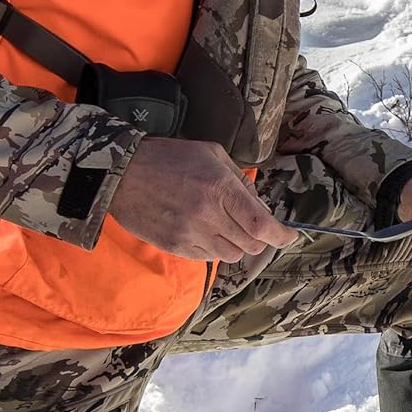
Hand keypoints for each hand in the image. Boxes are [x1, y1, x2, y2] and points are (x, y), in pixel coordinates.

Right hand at [110, 137, 298, 261]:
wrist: (122, 174)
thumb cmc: (168, 158)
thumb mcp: (211, 154)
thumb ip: (240, 180)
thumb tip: (261, 206)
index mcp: (220, 188)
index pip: (262, 225)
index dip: (282, 236)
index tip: (289, 236)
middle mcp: (208, 215)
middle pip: (251, 244)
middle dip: (259, 237)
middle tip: (253, 226)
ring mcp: (190, 235)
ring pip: (232, 255)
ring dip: (236, 244)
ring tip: (224, 225)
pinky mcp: (176, 247)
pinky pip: (208, 258)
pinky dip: (214, 248)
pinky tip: (204, 230)